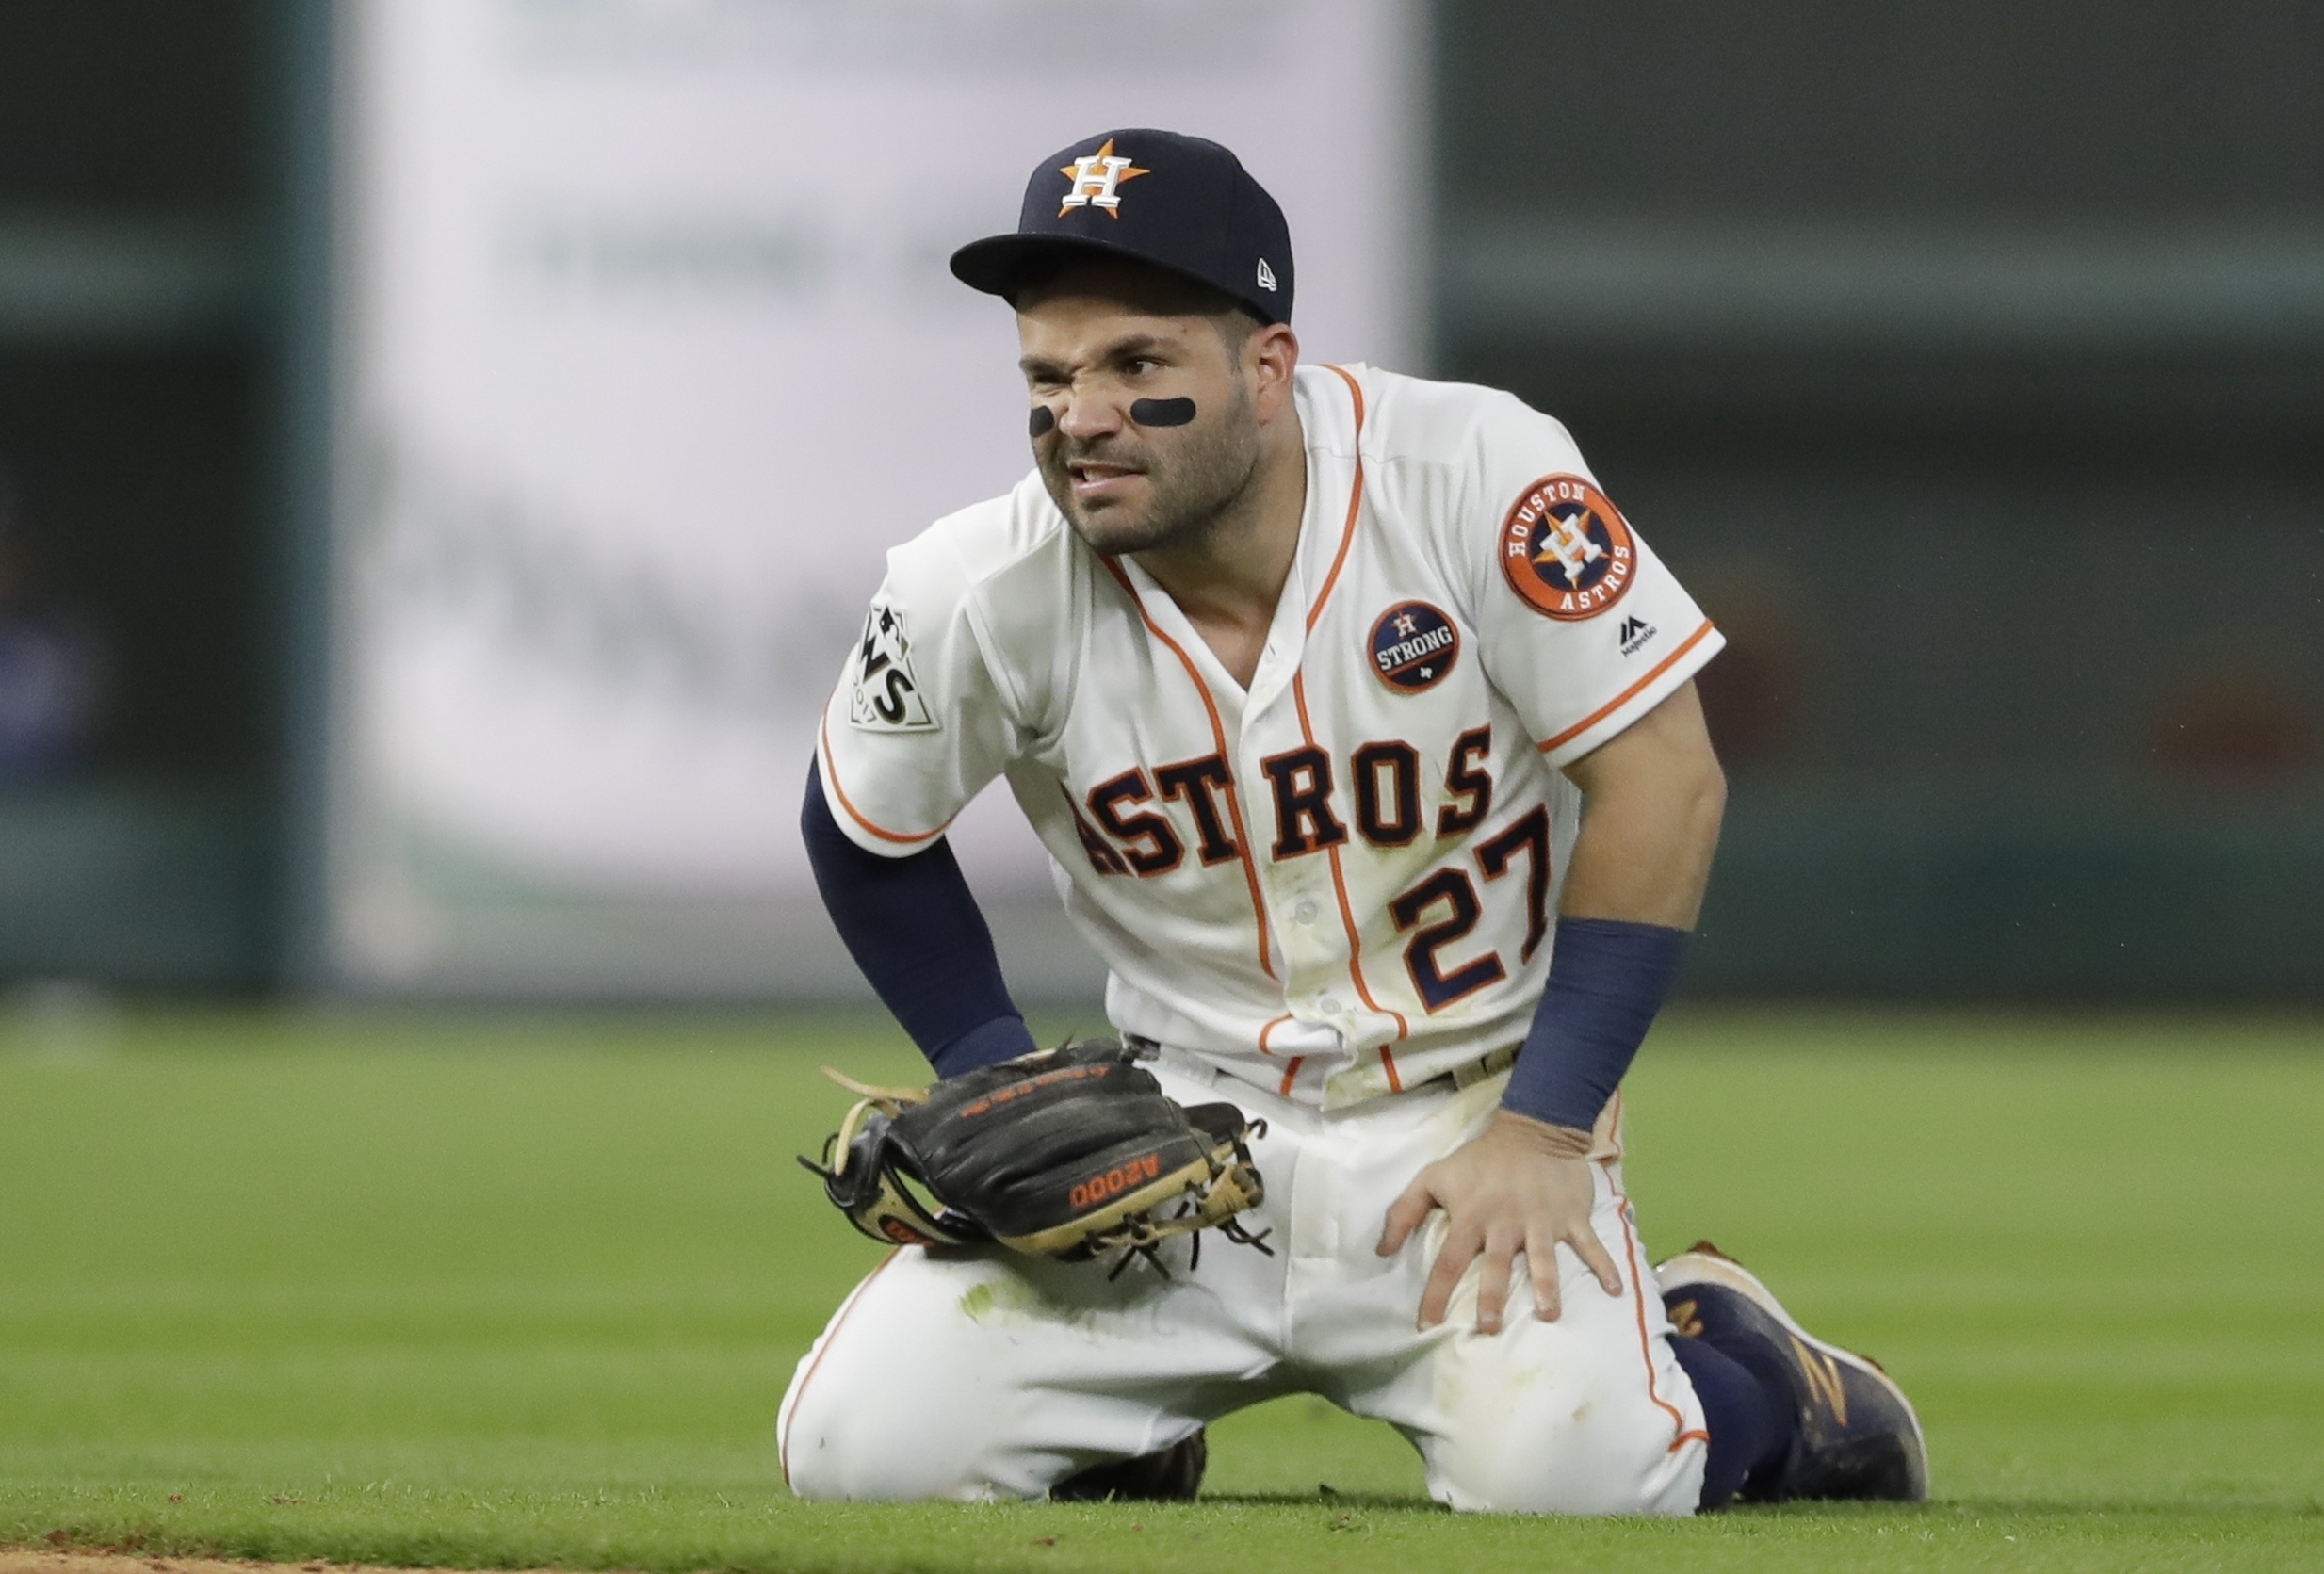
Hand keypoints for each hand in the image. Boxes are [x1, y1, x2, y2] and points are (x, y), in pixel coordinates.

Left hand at [1375, 1109, 1623, 1332]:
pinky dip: (1605, 1266)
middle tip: (1488, 1328)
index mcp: (1471, 1217)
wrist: (1534, 1129)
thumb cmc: (1479, 1161)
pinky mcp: (1571, 1217)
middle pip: (1495, 1266)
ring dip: (1547, 1288)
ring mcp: (1542, 1221)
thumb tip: (1380, 1251)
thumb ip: (1403, 1211)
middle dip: (1491, 1298)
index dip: (1435, 1294)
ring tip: (1548, 1316)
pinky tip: (1616, 1291)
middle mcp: (1506, 1224)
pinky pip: (1591, 1244)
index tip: (1426, 1325)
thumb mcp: (1434, 1177)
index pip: (1447, 1261)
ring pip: (1543, 1260)